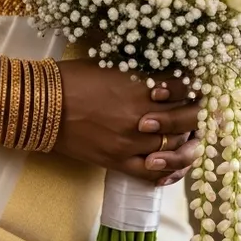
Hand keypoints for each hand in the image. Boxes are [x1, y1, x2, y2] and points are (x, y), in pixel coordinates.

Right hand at [54, 60, 201, 183]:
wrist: (42, 104)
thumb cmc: (74, 78)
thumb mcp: (114, 66)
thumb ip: (144, 75)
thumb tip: (167, 78)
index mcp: (142, 88)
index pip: (186, 88)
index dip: (194, 86)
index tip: (195, 85)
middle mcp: (142, 117)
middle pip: (186, 120)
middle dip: (197, 114)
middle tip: (198, 110)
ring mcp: (130, 143)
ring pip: (174, 148)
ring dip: (184, 142)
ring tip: (185, 136)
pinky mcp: (116, 162)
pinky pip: (151, 174)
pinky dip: (165, 171)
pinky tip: (170, 166)